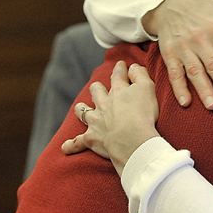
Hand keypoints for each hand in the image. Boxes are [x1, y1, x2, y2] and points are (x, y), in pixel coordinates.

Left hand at [62, 61, 159, 175]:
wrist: (132, 140)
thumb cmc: (143, 114)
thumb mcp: (147, 88)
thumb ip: (140, 74)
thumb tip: (132, 67)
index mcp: (118, 91)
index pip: (118, 75)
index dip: (120, 69)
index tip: (122, 65)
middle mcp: (104, 104)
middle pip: (96, 92)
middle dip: (97, 88)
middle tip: (98, 87)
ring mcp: (95, 121)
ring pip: (83, 112)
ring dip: (82, 109)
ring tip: (80, 108)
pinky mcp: (92, 138)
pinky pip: (78, 142)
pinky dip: (72, 145)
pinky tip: (65, 147)